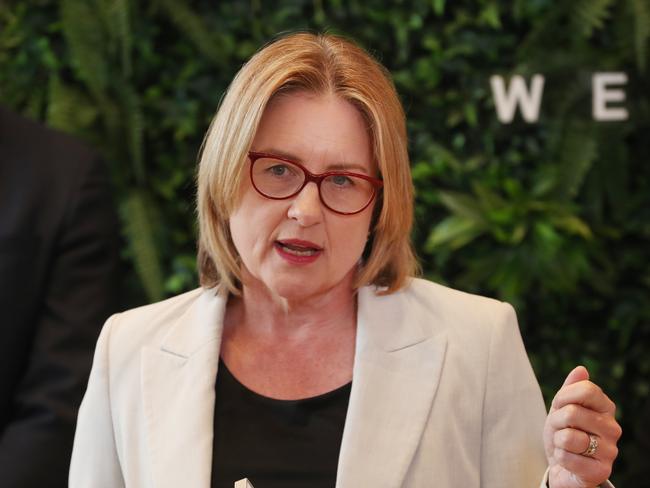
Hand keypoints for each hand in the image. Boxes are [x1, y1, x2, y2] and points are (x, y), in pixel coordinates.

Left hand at [544, 366, 621, 487]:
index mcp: (606, 408)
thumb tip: (581, 369)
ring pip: (569, 437)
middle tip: (561, 430)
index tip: (559, 406)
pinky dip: (561, 458)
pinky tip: (568, 460)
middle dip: (557, 421)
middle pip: (573, 413)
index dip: (564, 396)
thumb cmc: (563, 432)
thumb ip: (570, 388)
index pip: (587, 390)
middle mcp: (612, 428)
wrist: (562, 465)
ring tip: (565, 445)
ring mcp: (610, 451)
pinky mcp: (601, 471)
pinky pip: (568, 457)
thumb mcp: (561, 407)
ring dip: (558, 441)